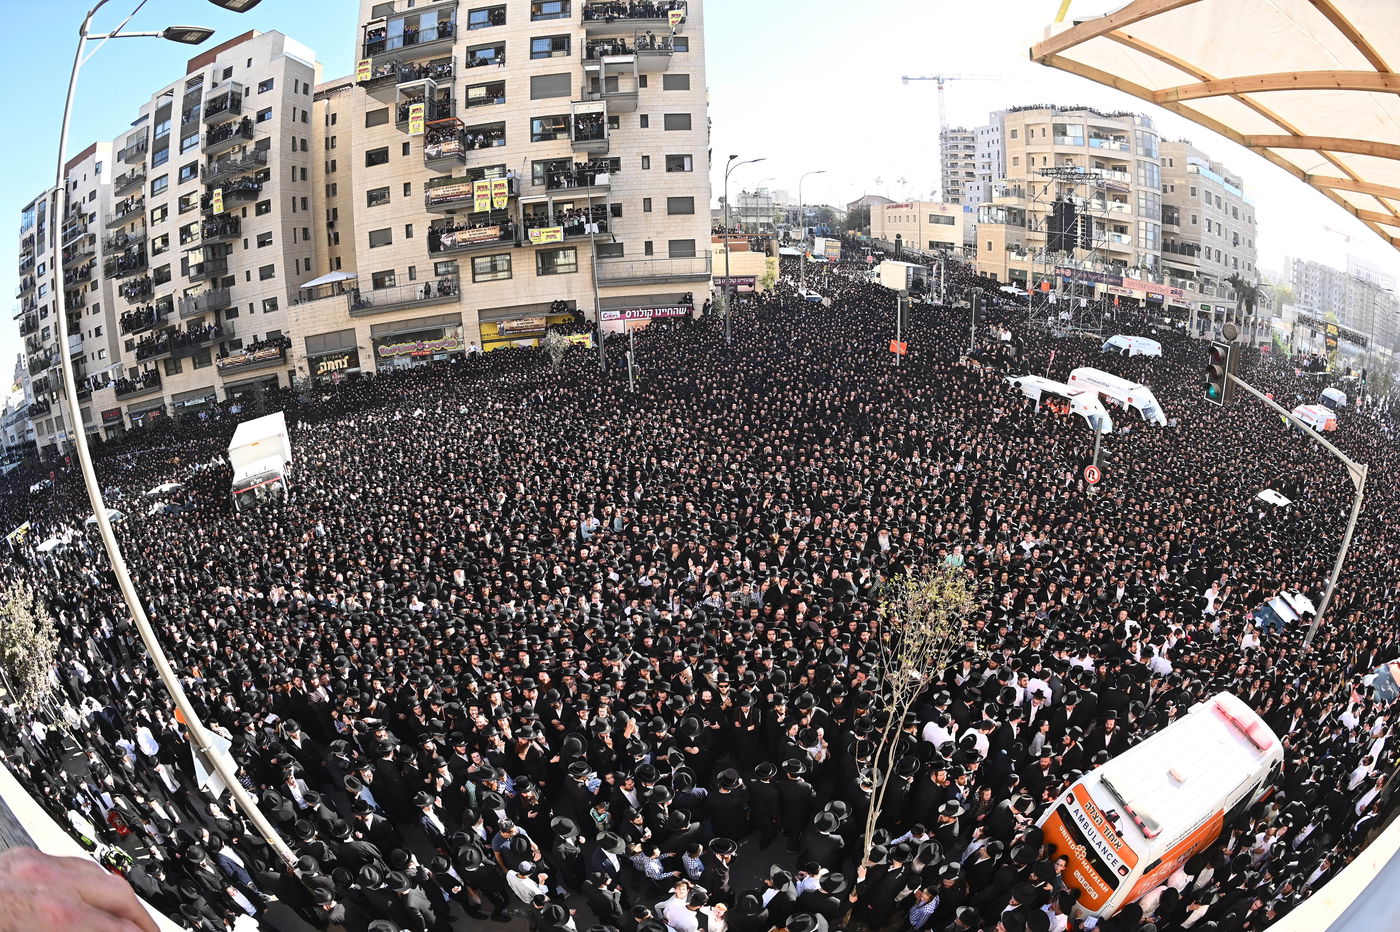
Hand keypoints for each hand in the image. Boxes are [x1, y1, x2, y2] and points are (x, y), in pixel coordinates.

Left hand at [0, 847, 158, 931]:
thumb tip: (116, 930)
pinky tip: (91, 895)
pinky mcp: (22, 857)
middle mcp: (48, 881)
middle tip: (148, 929)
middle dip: (139, 914)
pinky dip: (87, 880)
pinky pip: (70, 863)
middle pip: (118, 892)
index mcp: (53, 914)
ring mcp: (35, 864)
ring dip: (115, 896)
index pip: (117, 925)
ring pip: (98, 873)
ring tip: (122, 915)